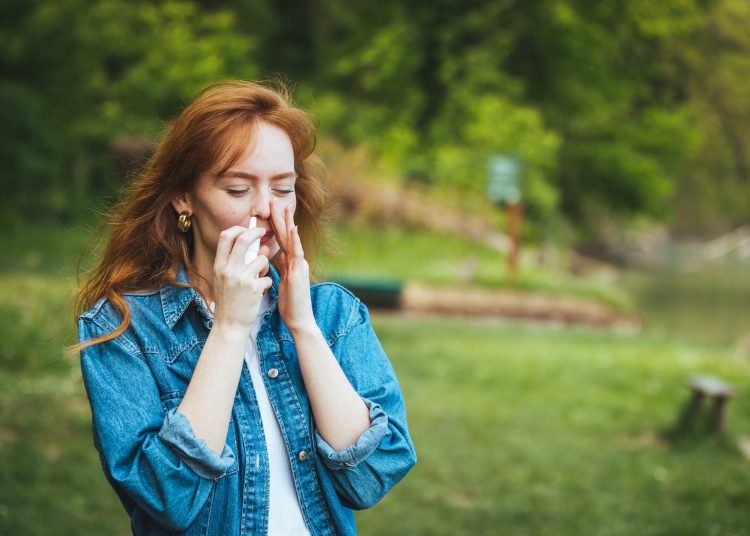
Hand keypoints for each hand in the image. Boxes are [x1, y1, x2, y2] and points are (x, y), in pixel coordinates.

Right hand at [211, 225, 272, 336]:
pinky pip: (267, 278)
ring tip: (260, 276)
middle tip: (264, 232)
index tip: (247, 229)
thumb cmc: (229, 301)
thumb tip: (257, 246)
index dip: (238, 229)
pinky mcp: (254, 288)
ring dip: (265, 265)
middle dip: (256, 233)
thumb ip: (236, 262)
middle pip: (243, 240)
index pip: (225, 236)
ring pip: (261, 259)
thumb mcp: (224, 279)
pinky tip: (259, 292)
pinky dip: (266, 283)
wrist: (230, 325)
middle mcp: (228, 270)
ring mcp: (241, 279)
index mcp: (219, 266)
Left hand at [270, 200, 315, 333]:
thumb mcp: (282, 282)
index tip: (268, 210)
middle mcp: (296, 261)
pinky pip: (297, 254)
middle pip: (286, 235)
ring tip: (283, 206)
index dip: (275, 224)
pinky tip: (292, 228)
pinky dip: (295, 240)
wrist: (299, 319)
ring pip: (292, 240)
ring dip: (288, 222)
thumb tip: (274, 258)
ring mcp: (299, 265)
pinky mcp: (299, 273)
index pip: (280, 239)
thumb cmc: (290, 304)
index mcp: (290, 263)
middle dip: (280, 217)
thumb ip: (279, 269)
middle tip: (274, 200)